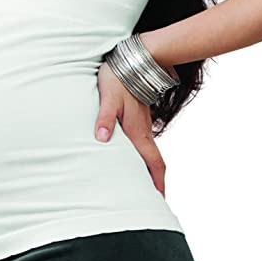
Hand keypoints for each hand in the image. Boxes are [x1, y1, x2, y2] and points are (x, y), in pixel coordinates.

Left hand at [94, 59, 166, 197]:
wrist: (133, 58)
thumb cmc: (118, 77)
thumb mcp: (108, 97)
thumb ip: (105, 118)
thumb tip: (101, 140)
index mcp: (137, 131)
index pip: (154, 163)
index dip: (158, 183)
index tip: (160, 202)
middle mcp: (143, 130)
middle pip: (154, 162)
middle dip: (155, 182)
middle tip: (151, 201)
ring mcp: (143, 123)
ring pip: (148, 151)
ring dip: (148, 169)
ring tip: (141, 185)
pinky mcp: (138, 115)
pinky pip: (143, 141)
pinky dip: (141, 155)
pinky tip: (131, 156)